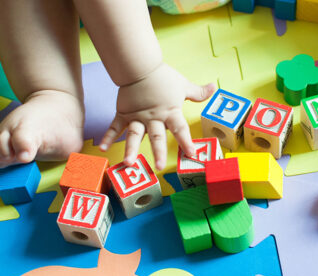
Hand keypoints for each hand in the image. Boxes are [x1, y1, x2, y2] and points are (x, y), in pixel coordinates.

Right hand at [99, 62, 215, 170]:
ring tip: (129, 163)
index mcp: (169, 112)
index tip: (192, 153)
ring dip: (131, 149)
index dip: (186, 141)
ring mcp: (136, 117)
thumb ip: (198, 92)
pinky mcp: (123, 114)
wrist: (139, 67)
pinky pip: (115, 127)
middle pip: (156, 137)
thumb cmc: (162, 77)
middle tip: (160, 167)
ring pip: (134, 135)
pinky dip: (108, 138)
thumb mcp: (183, 85)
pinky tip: (103, 149)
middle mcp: (153, 118)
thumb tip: (214, 88)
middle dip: (158, 152)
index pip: (180, 129)